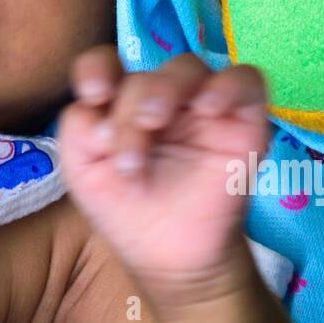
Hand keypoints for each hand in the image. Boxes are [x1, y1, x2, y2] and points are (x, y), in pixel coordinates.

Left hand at [57, 45, 270, 307]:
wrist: (173, 258)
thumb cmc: (127, 210)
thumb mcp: (84, 172)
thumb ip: (77, 128)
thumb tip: (98, 104)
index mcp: (119, 104)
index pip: (105, 64)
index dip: (96, 68)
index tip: (93, 95)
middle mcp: (160, 98)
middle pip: (145, 74)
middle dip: (130, 110)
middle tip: (129, 156)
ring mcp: (202, 105)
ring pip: (188, 68)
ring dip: (165, 91)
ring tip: (154, 125)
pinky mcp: (244, 119)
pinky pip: (246, 81)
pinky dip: (227, 86)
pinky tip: (209, 108)